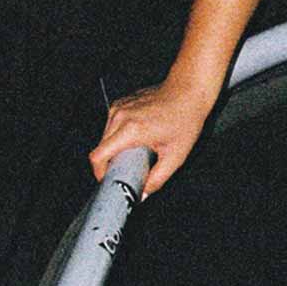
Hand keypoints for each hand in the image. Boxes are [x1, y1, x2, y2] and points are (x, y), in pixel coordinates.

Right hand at [89, 75, 215, 196]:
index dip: (99, 173)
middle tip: (128, 170)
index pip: (98, 156)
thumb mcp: (176, 156)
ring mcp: (118, 107)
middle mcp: (119, 116)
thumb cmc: (185, 119)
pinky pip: (111, 125)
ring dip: (114, 148)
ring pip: (105, 136)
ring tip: (135, 152)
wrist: (188, 91)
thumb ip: (158, 179)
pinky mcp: (120, 103)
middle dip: (110, 162)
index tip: (109, 180)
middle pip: (100, 148)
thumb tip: (143, 194)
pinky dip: (119, 135)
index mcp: (130, 130)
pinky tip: (137, 138)